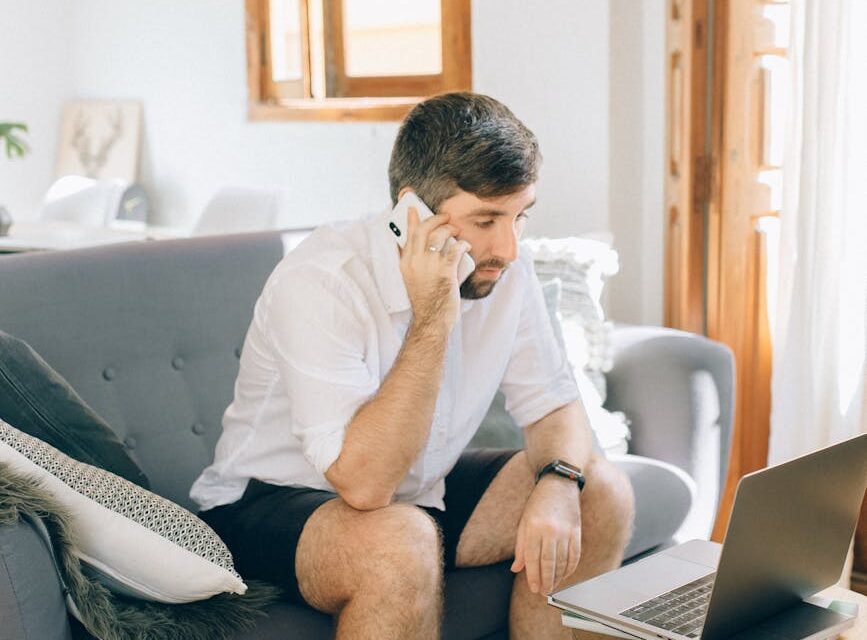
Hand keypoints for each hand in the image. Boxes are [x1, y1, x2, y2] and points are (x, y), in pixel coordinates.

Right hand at [399, 207, 471, 331]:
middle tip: (445, 217)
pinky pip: (455, 249)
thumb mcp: (411, 279)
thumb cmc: (425, 300)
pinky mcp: (444, 271)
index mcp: (405, 263)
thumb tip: (416, 246)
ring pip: (439, 236)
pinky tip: (466, 246)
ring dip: (450, 229)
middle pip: (423, 229)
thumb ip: (413, 262)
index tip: (413, 208)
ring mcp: (429, 265)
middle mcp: (415, 261)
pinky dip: (462, 244)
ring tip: (456, 231)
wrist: (431, 319)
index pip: (407, 234)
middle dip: (435, 219)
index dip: (411, 219)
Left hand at [511, 475, 581, 593]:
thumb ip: (521, 547)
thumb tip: (516, 568)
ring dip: (558, 578)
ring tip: (552, 586)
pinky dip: (570, 568)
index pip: (533, 559)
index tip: (533, 588)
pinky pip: (575, 556)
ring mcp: (566, 532)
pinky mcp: (577, 532)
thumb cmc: (538, 503)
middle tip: (543, 592)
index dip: (533, 576)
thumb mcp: (524, 522)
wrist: (560, 484)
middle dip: (546, 581)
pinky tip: (565, 574)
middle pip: (548, 564)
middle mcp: (550, 531)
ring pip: (563, 563)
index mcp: (534, 528)